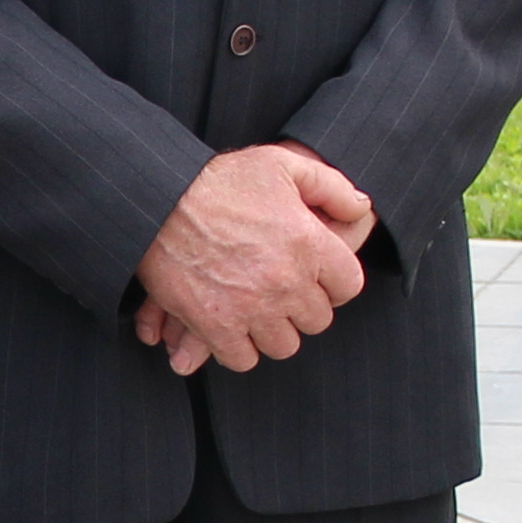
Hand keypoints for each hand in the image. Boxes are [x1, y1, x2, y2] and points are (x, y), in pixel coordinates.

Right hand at [135, 147, 375, 372]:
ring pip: (284, 344)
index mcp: (309, 243)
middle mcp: (287, 281)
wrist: (157, 200)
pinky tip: (230, 328)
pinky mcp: (216, 326)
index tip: (315, 279)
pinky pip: (243, 359)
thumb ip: (331, 186)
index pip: (349, 286)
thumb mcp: (281, 163)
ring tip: (257, 311)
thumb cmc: (219, 180)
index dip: (334, 284)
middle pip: (317, 320)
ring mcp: (252, 308)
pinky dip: (238, 349)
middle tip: (281, 292)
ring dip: (272, 331)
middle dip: (302, 307)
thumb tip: (363, 208)